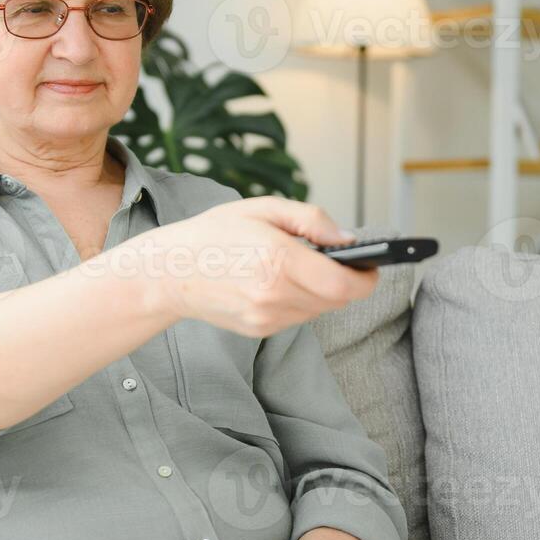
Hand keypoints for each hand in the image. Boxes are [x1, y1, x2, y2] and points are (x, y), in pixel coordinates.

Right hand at [137, 195, 378, 337]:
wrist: (169, 272)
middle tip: (338, 260)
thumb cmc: (213, 234)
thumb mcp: (262, 209)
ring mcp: (266, 317)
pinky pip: (298, 317)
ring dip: (322, 291)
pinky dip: (300, 301)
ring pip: (320, 310)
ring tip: (301, 267)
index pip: (344, 284)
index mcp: (278, 260)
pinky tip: (279, 282)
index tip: (371, 264)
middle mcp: (274, 295)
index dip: (366, 276)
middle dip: (345, 281)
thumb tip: (346, 238)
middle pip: (337, 299)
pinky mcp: (260, 330)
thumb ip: (311, 219)